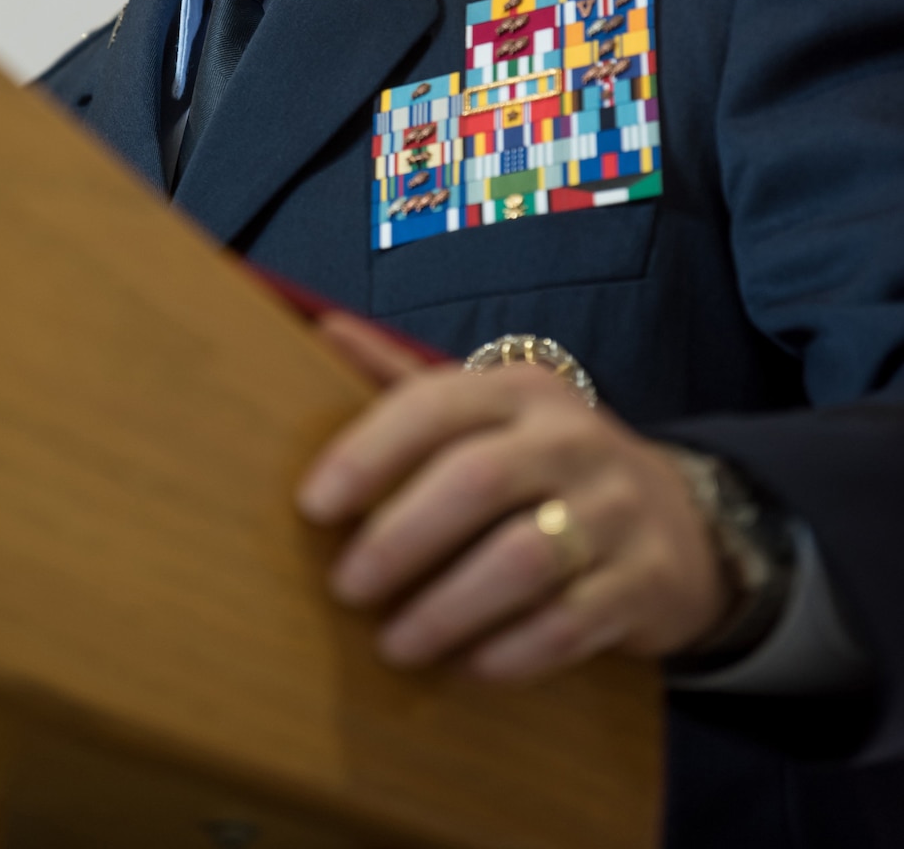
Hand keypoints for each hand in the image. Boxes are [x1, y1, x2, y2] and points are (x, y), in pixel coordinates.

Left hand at [297, 311, 729, 680]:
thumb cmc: (547, 464)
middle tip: (345, 586)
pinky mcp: (644, 582)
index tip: (313, 505)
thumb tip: (322, 327)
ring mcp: (615, 510)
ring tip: (393, 643)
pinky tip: (463, 668)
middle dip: (400, 538)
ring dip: (446, 609)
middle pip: (476, 481)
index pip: (434, 405)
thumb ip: (405, 378)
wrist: (681, 520)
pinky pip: (569, 624)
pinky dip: (508, 653)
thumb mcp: (488, 410)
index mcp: (519, 391)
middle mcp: (571, 440)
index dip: (368, 453)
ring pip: (523, 560)